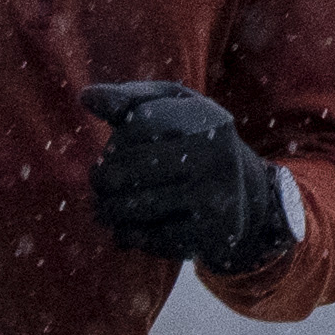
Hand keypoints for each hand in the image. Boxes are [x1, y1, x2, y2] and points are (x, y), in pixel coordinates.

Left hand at [80, 78, 296, 278]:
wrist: (248, 193)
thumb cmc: (193, 141)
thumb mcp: (173, 109)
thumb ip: (129, 99)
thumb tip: (86, 97)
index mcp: (205, 118)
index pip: (137, 124)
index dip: (117, 140)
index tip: (114, 149)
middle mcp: (213, 155)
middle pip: (130, 168)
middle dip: (102, 178)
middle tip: (98, 182)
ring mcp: (213, 196)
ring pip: (136, 205)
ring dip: (107, 209)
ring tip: (101, 206)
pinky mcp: (209, 233)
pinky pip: (152, 237)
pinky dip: (128, 234)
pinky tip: (123, 229)